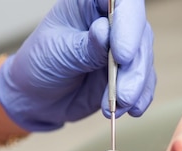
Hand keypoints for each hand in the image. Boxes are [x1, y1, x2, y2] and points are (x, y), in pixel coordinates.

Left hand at [0, 0, 155, 131]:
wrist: (37, 98)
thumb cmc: (40, 64)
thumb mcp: (57, 53)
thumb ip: (84, 46)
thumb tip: (106, 31)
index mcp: (90, 4)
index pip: (120, 2)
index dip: (127, 23)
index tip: (122, 55)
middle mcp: (111, 21)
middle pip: (138, 33)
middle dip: (133, 67)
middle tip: (123, 93)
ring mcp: (122, 47)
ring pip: (143, 60)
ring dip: (136, 86)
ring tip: (119, 105)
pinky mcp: (128, 73)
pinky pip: (144, 82)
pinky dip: (140, 98)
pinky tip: (132, 109)